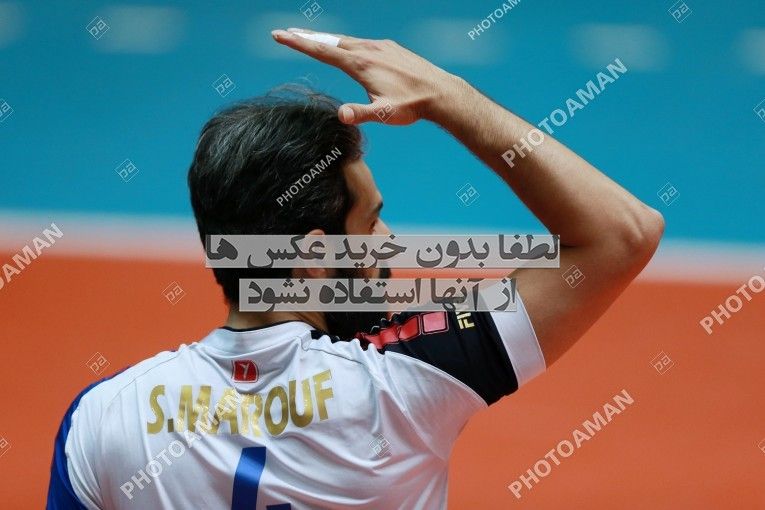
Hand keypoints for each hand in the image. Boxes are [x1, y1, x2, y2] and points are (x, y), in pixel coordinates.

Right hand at [271, 28, 458, 124]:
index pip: (322, 51)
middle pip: (330, 41)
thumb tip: (341, 115)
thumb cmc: (411, 106)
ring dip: (326, 40)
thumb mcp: (384, 114)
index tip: (280, 35)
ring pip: (346, 41)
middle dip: (306, 37)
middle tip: (286, 32)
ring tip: (312, 39)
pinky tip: (348, 49)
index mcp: (361, 64)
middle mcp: (369, 50)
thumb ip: (362, 114)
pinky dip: (347, 44)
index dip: (298, 43)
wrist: (440, 93)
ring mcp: (381, 47)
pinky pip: (363, 43)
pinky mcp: (391, 49)